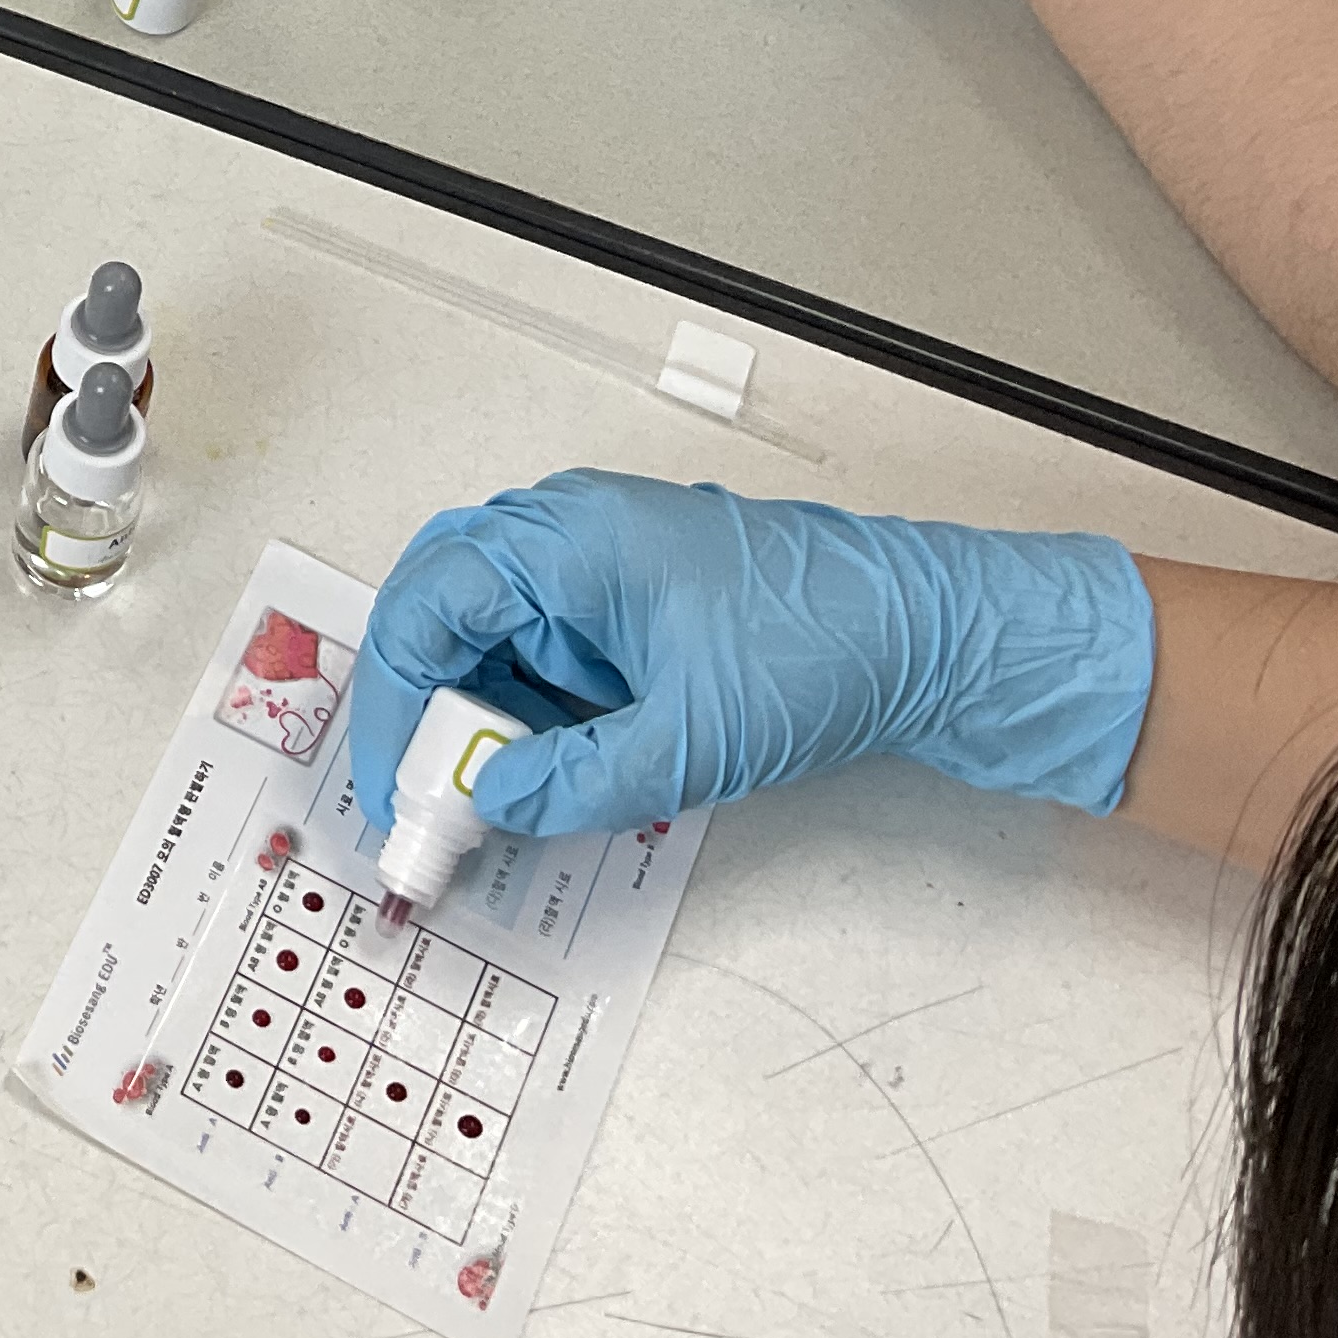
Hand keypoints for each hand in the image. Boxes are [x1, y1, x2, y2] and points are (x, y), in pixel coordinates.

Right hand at [350, 469, 1155, 837]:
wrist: (943, 639)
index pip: (425, 605)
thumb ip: (573, 782)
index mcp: (566, 538)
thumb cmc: (829, 650)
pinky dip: (533, 710)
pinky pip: (550, 651)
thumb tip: (492, 803)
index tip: (396, 784)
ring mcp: (601, 565)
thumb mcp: (689, 741)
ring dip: (480, 712)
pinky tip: (548, 770)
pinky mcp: (634, 602)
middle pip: (442, 605)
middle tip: (424, 788)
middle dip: (423, 702)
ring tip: (493, 796)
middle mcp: (569, 533)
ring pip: (493, 632)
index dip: (394, 701)